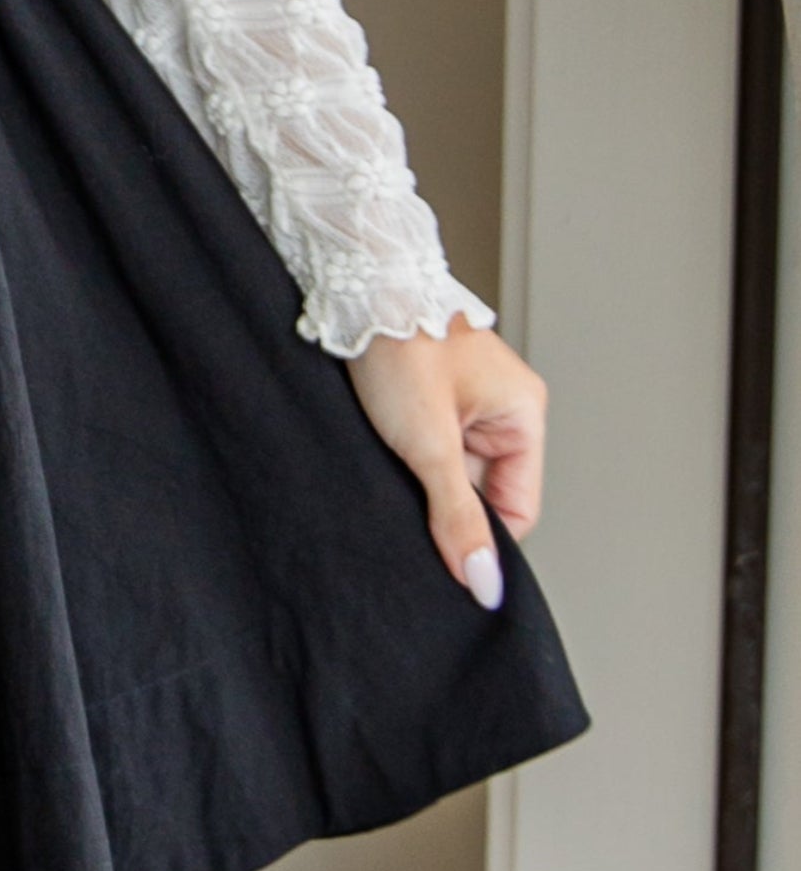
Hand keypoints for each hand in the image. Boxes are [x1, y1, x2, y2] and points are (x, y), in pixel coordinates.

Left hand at [350, 316, 546, 606]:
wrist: (348, 291)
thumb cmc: (398, 344)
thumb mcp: (430, 444)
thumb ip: (457, 515)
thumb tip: (483, 579)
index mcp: (522, 414)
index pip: (518, 508)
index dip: (486, 541)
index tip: (451, 567)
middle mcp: (499, 409)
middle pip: (482, 494)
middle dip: (446, 510)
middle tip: (410, 514)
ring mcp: (460, 405)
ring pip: (449, 475)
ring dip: (421, 485)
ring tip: (393, 474)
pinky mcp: (424, 401)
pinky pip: (425, 452)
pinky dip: (404, 463)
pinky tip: (383, 459)